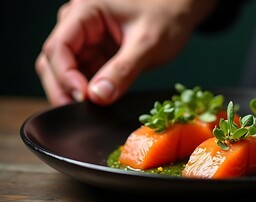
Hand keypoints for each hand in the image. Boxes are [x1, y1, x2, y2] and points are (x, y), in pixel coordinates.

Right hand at [35, 0, 215, 105]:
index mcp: (86, 12)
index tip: (83, 98)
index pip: (59, 47)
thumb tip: (97, 98)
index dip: (65, 76)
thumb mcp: (148, 44)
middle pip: (54, 61)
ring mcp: (86, 41)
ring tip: (89, 113)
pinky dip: (86, 92)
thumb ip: (123, 70)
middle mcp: (79, 24)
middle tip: (80, 113)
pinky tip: (96, 105)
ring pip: (64, 72)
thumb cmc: (166, 18)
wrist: (179, 14)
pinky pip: (82, 76)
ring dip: (73, 93)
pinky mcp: (96, 54)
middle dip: (64, 88)